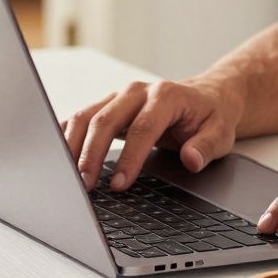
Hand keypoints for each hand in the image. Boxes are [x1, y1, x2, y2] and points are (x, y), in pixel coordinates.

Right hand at [61, 78, 243, 191]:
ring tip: (67, 177)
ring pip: (86, 116)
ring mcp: (118, 96)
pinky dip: (66, 135)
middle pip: (105, 120)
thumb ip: (206, 147)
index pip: (142, 128)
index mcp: (165, 96)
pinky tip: (56, 155)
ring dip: (73, 146)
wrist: (205, 97)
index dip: (129, 158)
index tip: (119, 184)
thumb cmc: (210, 117)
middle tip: (85, 185)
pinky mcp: (107, 105)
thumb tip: (191, 159)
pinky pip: (81, 117)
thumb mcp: (221, 133)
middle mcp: (137, 92)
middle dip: (91, 154)